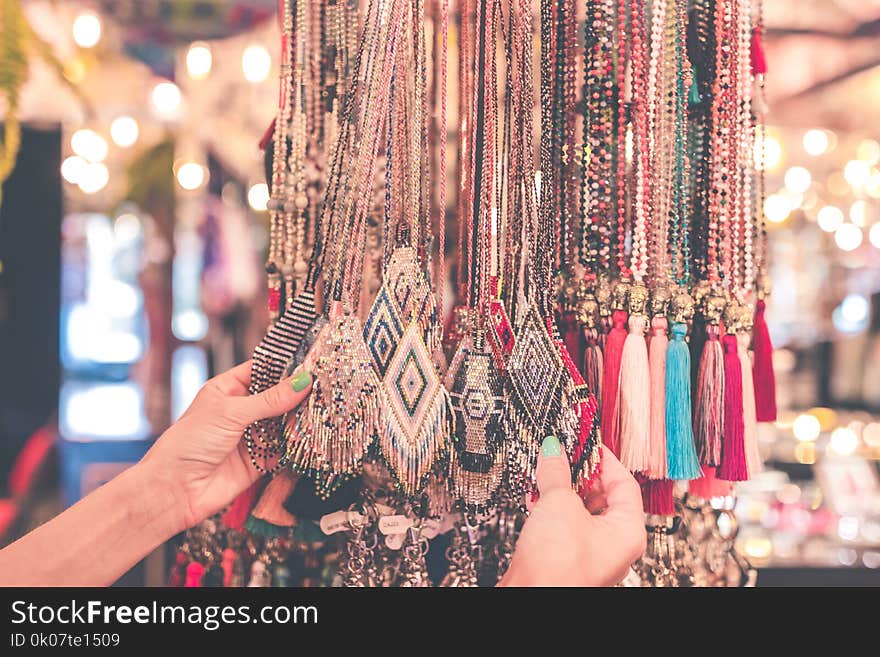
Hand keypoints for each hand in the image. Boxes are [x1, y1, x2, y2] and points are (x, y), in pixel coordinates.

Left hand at [140, 361, 312, 532]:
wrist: (175, 490)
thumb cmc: (189, 443)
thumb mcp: (231, 413)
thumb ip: (270, 399)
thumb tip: (303, 381)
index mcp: (228, 390)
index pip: (262, 370)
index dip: (285, 367)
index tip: (312, 362)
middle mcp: (241, 411)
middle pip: (277, 397)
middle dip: (297, 394)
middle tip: (324, 386)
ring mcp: (251, 436)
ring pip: (284, 423)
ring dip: (300, 419)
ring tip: (324, 408)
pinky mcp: (260, 461)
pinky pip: (284, 449)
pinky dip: (298, 444)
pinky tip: (313, 435)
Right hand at [500, 439, 645, 586]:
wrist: (530, 597)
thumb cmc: (557, 566)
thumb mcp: (558, 503)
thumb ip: (557, 471)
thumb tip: (554, 449)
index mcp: (628, 531)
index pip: (625, 483)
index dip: (604, 458)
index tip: (585, 442)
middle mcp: (614, 545)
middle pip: (603, 496)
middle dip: (579, 472)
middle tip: (562, 453)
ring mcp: (590, 553)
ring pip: (581, 510)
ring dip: (562, 488)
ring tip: (545, 470)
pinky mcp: (566, 558)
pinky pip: (564, 524)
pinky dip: (551, 507)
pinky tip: (535, 494)